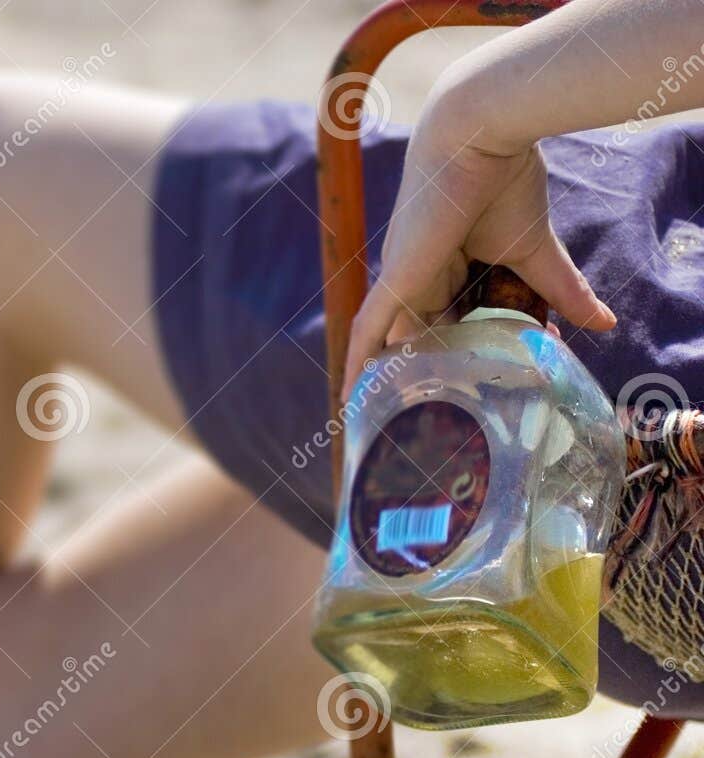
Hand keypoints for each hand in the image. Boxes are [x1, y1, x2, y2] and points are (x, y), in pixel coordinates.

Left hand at [343, 85, 616, 395]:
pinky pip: (367, 331)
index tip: (468, 383)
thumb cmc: (506, 181)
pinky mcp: (396, 280)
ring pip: (392, 342)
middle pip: (423, 337)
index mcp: (449, 267)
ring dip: (392, 380)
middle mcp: (420, 276)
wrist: (481, 136)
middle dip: (428, 374)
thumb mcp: (534, 251)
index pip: (450, 320)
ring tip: (391, 425)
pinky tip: (350, 402)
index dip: (457, 352)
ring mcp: (404, 279)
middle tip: (433, 421)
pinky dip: (360, 364)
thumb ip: (560, 290)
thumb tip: (603, 325)